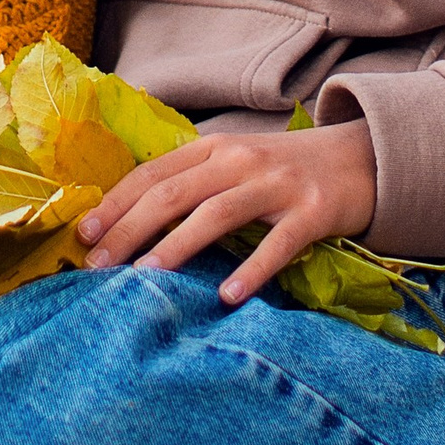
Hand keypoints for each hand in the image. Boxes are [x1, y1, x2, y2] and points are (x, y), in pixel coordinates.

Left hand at [79, 120, 379, 306]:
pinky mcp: (313, 211)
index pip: (152, 173)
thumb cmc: (283, 171)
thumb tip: (131, 221)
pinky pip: (277, 244)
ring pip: (216, 213)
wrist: (360, 159)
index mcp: (214, 148)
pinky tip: (226, 296)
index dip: (115, 203)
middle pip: (174, 193)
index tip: (83, 236)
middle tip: (97, 265)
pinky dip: (251, 269)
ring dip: (176, 246)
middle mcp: (240, 159)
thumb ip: (192, 183)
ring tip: (144, 277)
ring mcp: (277, 184)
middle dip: (129, 229)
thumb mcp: (234, 164)